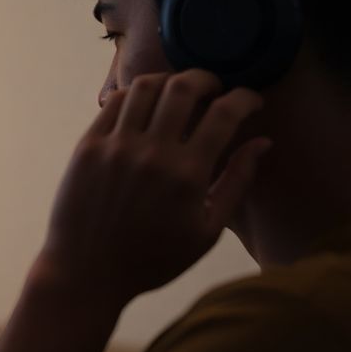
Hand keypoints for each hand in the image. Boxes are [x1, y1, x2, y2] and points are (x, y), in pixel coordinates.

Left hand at [37, 69, 271, 311]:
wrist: (87, 273)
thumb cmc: (152, 259)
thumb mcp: (207, 231)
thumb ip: (237, 183)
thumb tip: (263, 142)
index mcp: (187, 175)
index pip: (225, 114)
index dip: (245, 98)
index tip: (251, 101)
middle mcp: (151, 153)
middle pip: (184, 87)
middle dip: (207, 78)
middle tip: (214, 88)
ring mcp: (116, 146)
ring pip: (147, 86)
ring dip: (170, 80)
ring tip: (179, 91)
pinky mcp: (88, 146)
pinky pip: (115, 102)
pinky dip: (136, 94)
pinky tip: (146, 104)